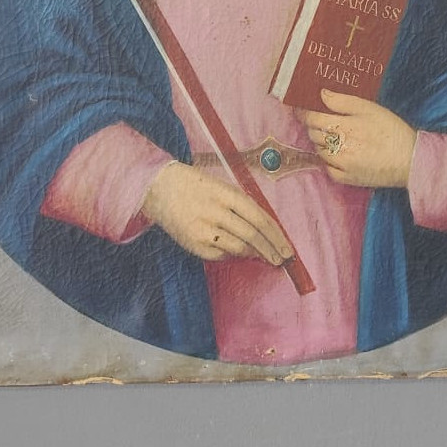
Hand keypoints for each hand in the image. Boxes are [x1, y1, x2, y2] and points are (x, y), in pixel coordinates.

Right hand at [140, 162, 293, 265]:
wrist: (159, 188)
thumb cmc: (196, 186)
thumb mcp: (222, 187)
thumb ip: (243, 206)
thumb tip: (267, 231)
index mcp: (226, 193)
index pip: (259, 218)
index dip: (276, 236)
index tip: (287, 249)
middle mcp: (215, 211)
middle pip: (252, 236)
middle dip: (270, 250)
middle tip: (281, 260)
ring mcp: (203, 229)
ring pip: (238, 248)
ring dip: (254, 254)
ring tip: (263, 256)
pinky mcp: (193, 244)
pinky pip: (220, 254)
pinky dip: (233, 254)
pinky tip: (238, 252)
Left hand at [296, 90, 417, 187]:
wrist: (410, 160)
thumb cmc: (392, 131)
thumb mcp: (370, 109)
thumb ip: (343, 101)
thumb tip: (321, 94)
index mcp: (343, 127)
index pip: (312, 118)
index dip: (304, 112)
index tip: (302, 108)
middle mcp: (338, 147)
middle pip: (313, 134)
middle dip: (314, 125)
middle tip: (322, 119)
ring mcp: (341, 165)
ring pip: (319, 150)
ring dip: (321, 142)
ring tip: (335, 135)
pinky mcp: (347, 179)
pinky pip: (328, 168)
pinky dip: (329, 160)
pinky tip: (339, 154)